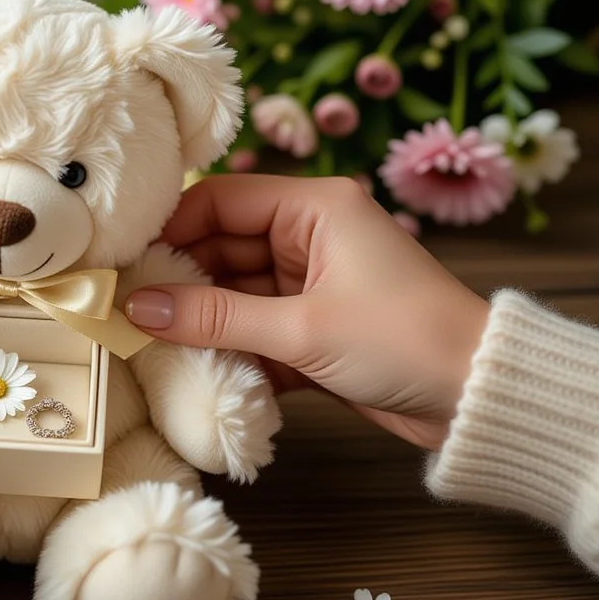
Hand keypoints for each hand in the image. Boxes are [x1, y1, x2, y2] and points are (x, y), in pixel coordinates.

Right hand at [124, 175, 488, 449]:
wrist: (478, 399)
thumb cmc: (403, 341)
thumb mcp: (301, 328)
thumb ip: (215, 317)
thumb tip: (137, 307)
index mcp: (314, 208)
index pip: (219, 200)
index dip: (168, 228)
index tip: (121, 260)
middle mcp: (309, 236)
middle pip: (220, 247)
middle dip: (176, 279)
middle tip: (121, 308)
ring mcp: (310, 284)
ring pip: (231, 292)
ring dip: (197, 319)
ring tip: (145, 342)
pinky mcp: (312, 330)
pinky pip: (251, 329)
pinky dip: (226, 348)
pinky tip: (189, 368)